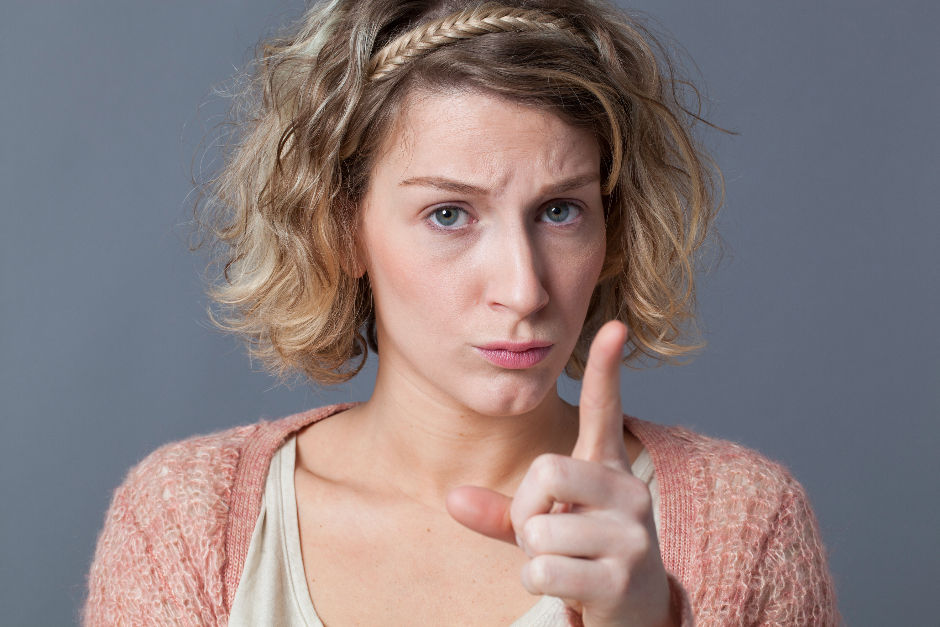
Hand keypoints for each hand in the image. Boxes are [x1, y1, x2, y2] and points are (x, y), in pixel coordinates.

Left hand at [446, 321, 673, 625]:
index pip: (605, 412)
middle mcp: (628, 491)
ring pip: (540, 530)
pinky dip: (539, 583)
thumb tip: (452, 499)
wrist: (634, 616)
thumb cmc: (583, 559)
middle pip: (546, 470)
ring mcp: (631, 533)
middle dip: (528, 510)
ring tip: (565, 565)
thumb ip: (502, 512)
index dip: (606, 371)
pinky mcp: (623, 576)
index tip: (613, 327)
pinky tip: (571, 591)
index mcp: (608, 470)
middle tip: (542, 534)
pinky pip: (544, 570)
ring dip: (534, 557)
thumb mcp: (541, 530)